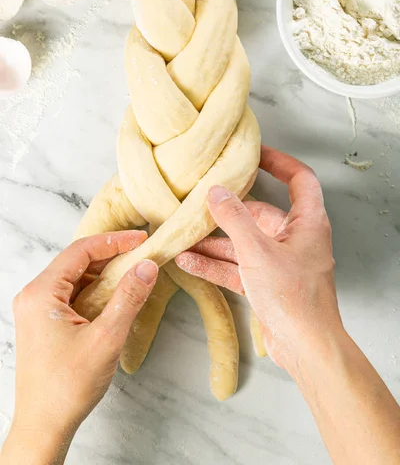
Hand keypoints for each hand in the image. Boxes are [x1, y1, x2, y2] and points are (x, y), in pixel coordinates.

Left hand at [1, 232, 157, 464]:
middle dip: (112, 256)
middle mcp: (35, 295)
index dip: (114, 241)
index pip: (80, 250)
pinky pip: (73, 295)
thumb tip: (147, 266)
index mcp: (41, 293)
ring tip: (135, 274)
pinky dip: (96, 292)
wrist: (44, 426)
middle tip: (142, 254)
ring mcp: (37, 310)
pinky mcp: (44, 323)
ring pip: (76, 278)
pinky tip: (117, 297)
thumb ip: (128, 298)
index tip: (142, 238)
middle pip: (77, 262)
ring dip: (105, 275)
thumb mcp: (106, 338)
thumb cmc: (67, 387)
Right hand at [176, 146, 341, 371]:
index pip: (299, 179)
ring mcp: (279, 262)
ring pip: (243, 243)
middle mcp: (294, 238)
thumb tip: (215, 191)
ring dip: (214, 241)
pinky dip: (215, 265)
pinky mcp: (266, 284)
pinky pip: (237, 267)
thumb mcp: (257, 251)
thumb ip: (234, 219)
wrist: (306, 349)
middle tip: (198, 201)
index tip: (253, 152)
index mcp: (306, 222)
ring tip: (183, 233)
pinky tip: (187, 261)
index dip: (279, 161)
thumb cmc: (292, 296)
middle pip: (258, 214)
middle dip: (227, 211)